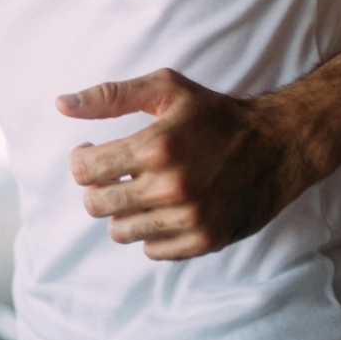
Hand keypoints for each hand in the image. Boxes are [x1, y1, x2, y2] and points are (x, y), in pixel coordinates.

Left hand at [61, 69, 314, 260]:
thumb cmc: (217, 113)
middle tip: (114, 175)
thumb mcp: (166, 89)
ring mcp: (188, 219)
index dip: (81, 159)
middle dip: (97, 188)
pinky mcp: (205, 241)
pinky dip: (150, 232)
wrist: (279, 145)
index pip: (84, 170)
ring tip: (140, 191)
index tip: (93, 151)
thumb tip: (61, 104)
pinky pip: (152, 251)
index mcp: (155, 147)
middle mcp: (170, 188)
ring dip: (122, 212)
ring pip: (120, 232)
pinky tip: (163, 209)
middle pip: (95, 205)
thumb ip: (110, 96)